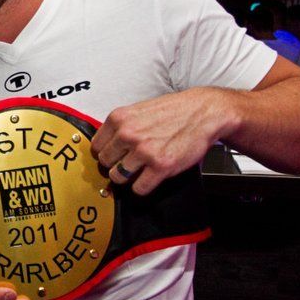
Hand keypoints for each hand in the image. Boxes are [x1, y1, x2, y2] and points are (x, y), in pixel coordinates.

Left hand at [91, 87, 234, 195]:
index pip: (96, 146)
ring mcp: (144, 151)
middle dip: (114, 165)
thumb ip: (121, 126)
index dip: (104, 153)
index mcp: (119, 118)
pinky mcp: (160, 166)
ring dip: (127, 178)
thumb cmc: (173, 111)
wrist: (203, 112)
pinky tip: (150, 178)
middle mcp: (128, 134)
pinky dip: (143, 187)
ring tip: (138, 171)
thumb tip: (106, 147)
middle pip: (105, 163)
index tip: (112, 156)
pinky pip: (139, 188)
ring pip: (118, 177)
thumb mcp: (139, 110)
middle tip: (126, 164)